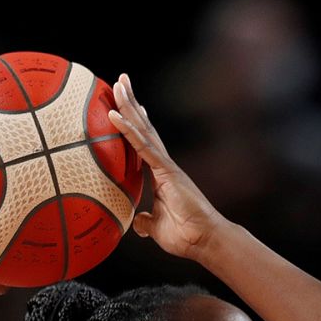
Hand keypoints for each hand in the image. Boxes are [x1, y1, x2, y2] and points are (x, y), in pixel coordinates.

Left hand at [109, 73, 226, 261]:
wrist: (205, 240)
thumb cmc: (186, 236)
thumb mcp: (157, 227)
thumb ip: (147, 221)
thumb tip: (139, 223)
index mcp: (161, 175)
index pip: (143, 143)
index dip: (133, 123)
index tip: (124, 105)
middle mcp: (164, 165)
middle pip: (144, 128)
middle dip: (131, 103)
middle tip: (120, 80)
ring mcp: (166, 165)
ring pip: (143, 129)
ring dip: (129, 105)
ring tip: (118, 83)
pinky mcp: (167, 171)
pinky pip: (143, 146)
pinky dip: (127, 129)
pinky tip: (114, 114)